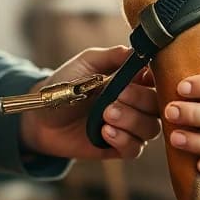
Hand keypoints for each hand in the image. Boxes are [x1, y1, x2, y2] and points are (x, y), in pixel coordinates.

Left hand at [20, 46, 160, 159]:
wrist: (41, 115)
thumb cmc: (65, 85)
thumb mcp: (86, 63)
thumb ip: (112, 56)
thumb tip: (135, 50)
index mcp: (133, 80)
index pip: (158, 80)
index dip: (155, 80)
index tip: (141, 77)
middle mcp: (136, 104)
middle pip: (157, 105)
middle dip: (140, 100)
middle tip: (117, 96)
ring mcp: (129, 127)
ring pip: (150, 128)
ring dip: (132, 121)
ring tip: (106, 114)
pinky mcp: (118, 147)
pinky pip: (135, 149)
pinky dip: (123, 140)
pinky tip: (105, 132)